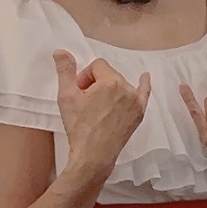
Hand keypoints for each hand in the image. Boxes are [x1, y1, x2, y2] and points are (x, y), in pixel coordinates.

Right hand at [53, 51, 149, 176]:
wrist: (94, 155)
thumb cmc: (80, 128)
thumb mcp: (66, 96)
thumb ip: (65, 71)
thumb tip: (61, 52)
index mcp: (110, 81)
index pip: (97, 66)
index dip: (85, 76)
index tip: (80, 92)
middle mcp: (126, 89)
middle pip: (109, 74)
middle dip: (96, 83)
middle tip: (86, 102)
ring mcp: (135, 102)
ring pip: (120, 84)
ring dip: (109, 89)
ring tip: (99, 107)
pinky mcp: (138, 113)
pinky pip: (144, 93)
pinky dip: (144, 84)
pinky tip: (145, 77)